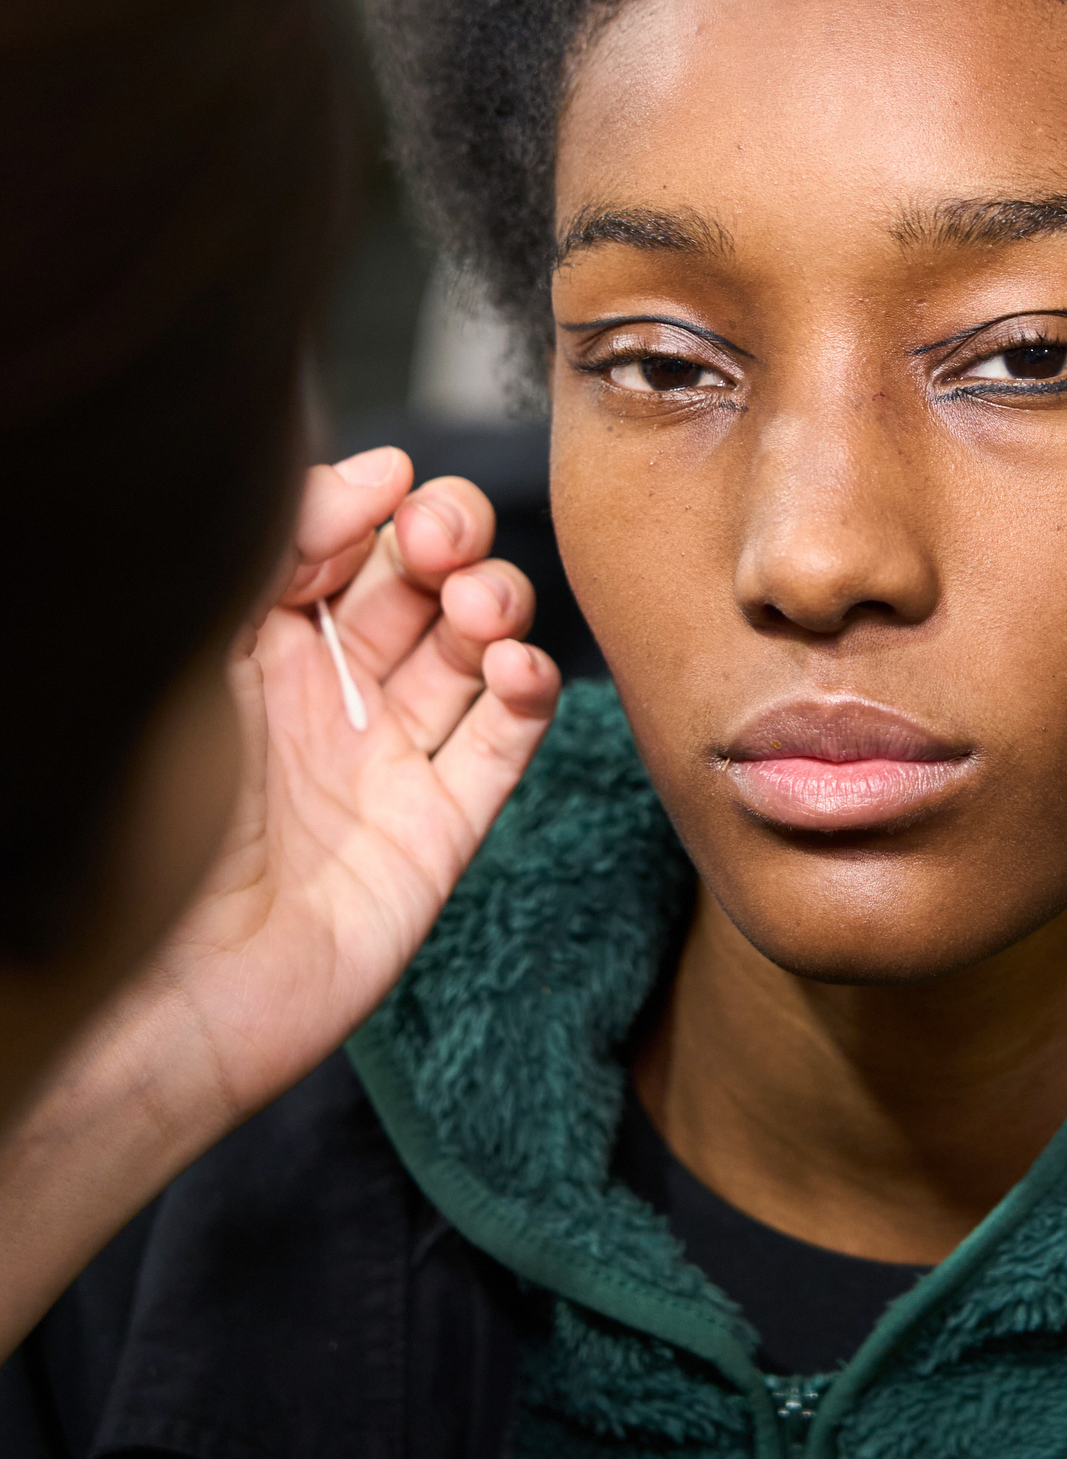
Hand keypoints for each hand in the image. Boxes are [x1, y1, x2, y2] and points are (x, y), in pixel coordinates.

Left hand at [136, 443, 560, 1129]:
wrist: (158, 991)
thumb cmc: (145, 821)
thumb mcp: (200, 646)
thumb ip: (283, 545)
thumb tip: (382, 468)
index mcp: (254, 643)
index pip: (345, 540)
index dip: (380, 506)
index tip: (395, 490)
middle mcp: (325, 692)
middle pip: (421, 581)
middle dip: (450, 539)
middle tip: (443, 543)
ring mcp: (385, 759)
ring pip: (474, 649)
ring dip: (496, 605)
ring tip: (478, 611)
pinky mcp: (437, 828)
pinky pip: (503, 743)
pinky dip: (529, 692)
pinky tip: (516, 671)